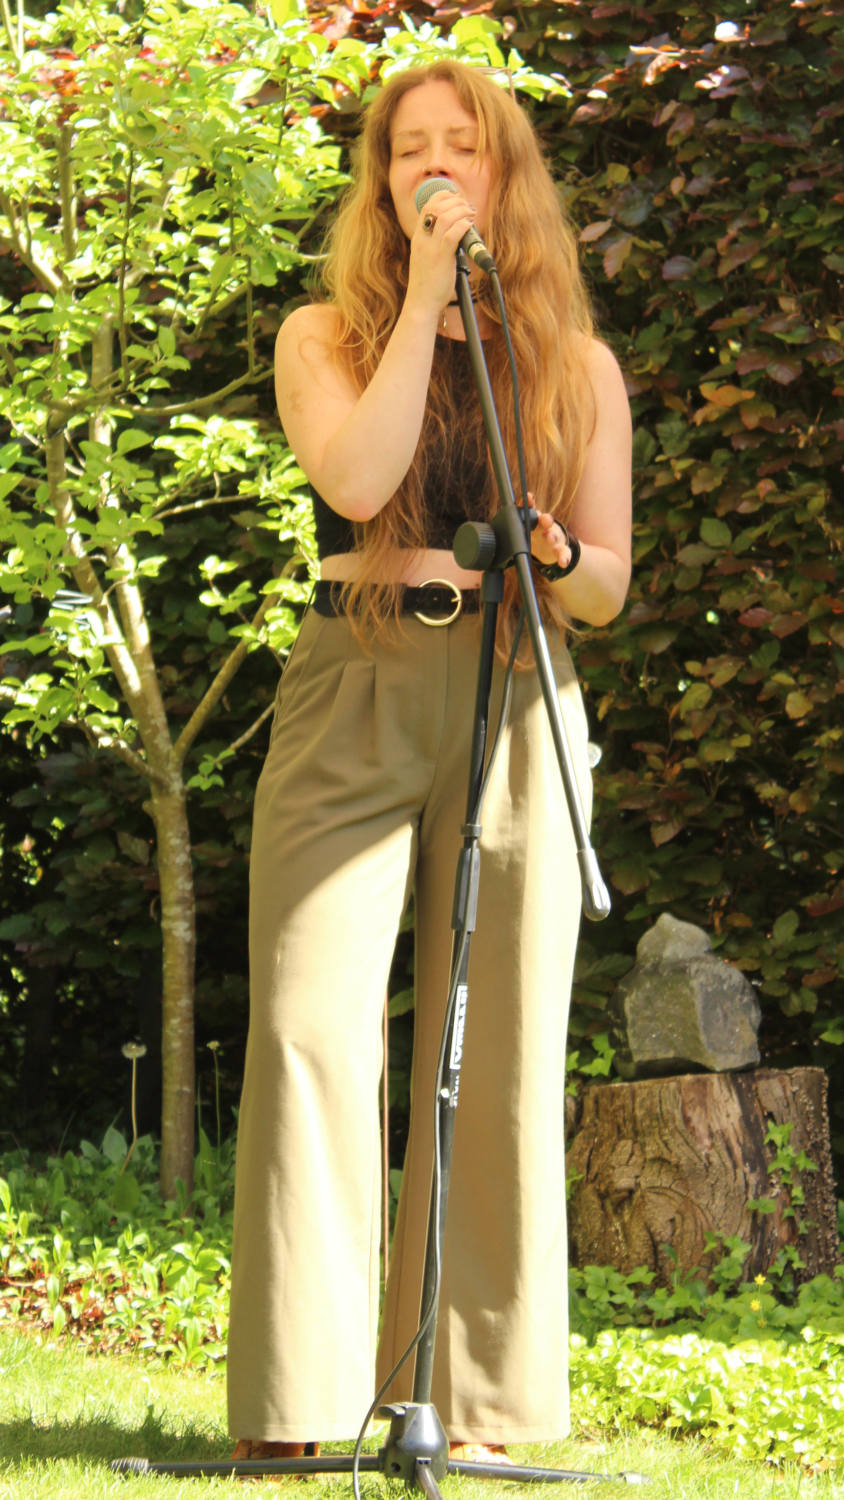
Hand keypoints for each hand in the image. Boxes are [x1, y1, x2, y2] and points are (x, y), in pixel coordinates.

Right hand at [406, 189, 476, 317]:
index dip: (444, 196)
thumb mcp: (427, 258)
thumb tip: (457, 231)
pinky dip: (463, 226)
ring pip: (445, 217)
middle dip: (456, 201)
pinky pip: (452, 234)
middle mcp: (422, 239)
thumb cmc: (428, 284)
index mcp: (418, 237)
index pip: (428, 205)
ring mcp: (430, 249)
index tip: (457, 199)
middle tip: (468, 206)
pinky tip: (470, 225)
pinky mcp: (440, 259)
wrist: (421, 304)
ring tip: (471, 214)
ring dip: (462, 211)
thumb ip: (437, 242)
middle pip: (436, 206)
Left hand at [520, 494, 573, 570]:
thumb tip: (498, 523)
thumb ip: (516, 524)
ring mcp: (555, 538)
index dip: (530, 504)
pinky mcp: (561, 550)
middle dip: (546, 519)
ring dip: (553, 536)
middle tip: (545, 520)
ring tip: (550, 539)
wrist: (549, 548)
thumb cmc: (534, 535)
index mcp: (535, 520)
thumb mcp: (525, 529)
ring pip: (555, 535)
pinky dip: (565, 557)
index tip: (528, 497)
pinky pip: (565, 552)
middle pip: (547, 521)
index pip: (532, 510)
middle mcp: (546, 526)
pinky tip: (563, 562)